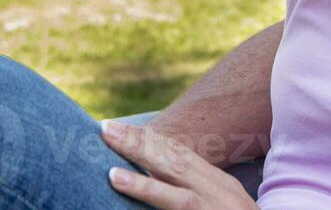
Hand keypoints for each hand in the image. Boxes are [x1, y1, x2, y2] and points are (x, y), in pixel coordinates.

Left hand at [101, 119, 259, 208]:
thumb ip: (198, 190)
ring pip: (177, 194)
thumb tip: (166, 179)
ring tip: (110, 170)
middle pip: (175, 162)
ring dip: (143, 180)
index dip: (150, 139)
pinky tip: (127, 191)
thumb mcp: (225, 203)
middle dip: (139, 144)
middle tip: (104, 129)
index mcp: (220, 184)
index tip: (120, 127)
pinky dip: (153, 199)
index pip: (180, 154)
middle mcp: (220, 193)